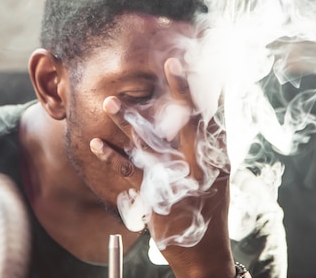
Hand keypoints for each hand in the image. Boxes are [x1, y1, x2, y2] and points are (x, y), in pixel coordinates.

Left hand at [89, 57, 234, 277]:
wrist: (203, 254)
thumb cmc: (211, 209)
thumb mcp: (219, 177)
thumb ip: (213, 145)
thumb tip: (213, 111)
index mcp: (217, 160)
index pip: (215, 118)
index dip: (208, 89)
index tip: (201, 62)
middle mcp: (199, 167)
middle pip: (190, 122)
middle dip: (181, 91)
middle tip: (171, 62)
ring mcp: (176, 181)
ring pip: (151, 144)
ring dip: (129, 121)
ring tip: (110, 101)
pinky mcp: (154, 196)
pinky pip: (129, 172)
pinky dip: (111, 157)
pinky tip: (96, 143)